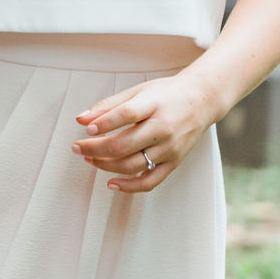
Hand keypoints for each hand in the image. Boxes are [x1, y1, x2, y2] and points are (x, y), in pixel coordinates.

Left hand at [72, 75, 219, 193]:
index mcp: (154, 106)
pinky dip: (129, 187)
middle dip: (94, 149)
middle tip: (76, 148)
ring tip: (89, 159)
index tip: (85, 130)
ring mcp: (170, 148)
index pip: (126, 115)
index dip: (103, 124)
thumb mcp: (137, 91)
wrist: (202, 101)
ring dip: (105, 166)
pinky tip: (111, 183)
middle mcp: (163, 129)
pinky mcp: (174, 162)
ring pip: (133, 165)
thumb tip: (81, 120)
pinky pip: (151, 181)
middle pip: (124, 145)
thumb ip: (109, 105)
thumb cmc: (166, 94)